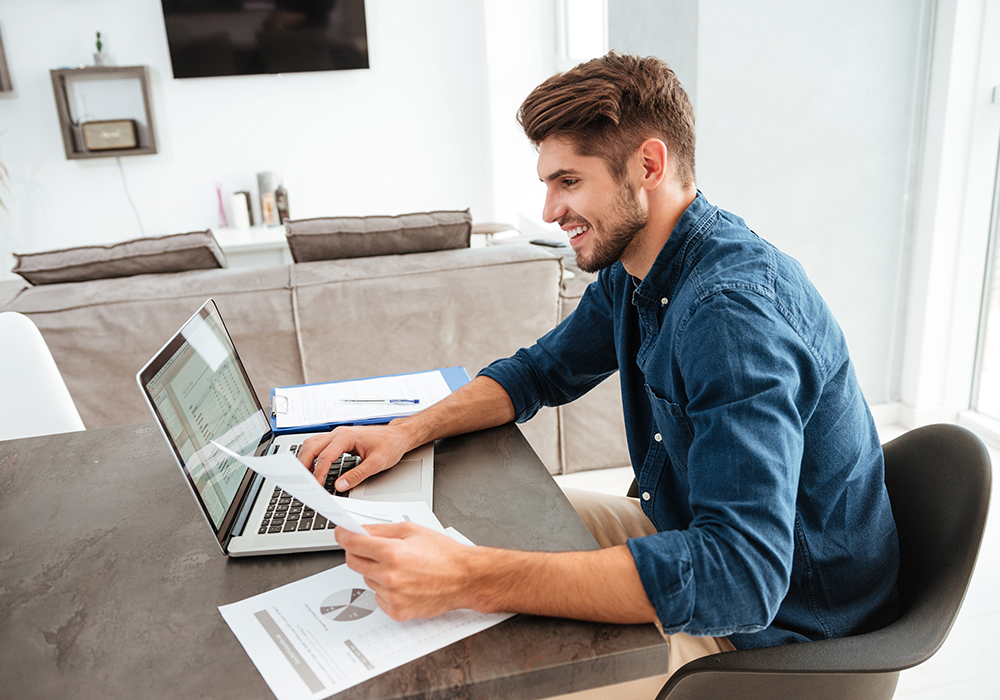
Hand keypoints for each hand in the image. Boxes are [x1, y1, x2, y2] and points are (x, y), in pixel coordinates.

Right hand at [297, 423, 411, 489]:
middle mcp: (339, 433)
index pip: (325, 456)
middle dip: (304, 464)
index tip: (315, 486)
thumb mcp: (377, 463)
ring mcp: (338, 434)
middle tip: (301, 481)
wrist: (398, 435)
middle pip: (312, 447)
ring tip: (304, 475)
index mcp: (347, 437)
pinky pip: (319, 444)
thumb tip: (341, 485)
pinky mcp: (339, 438)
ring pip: (312, 443)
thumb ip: (358, 475)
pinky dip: (312, 455)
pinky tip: (313, 466)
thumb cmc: (390, 445)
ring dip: (306, 458)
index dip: (318, 473)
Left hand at [335, 522, 476, 620]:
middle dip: (358, 552)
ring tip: (400, 566)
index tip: (341, 533)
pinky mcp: (397, 611)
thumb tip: (361, 530)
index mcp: (392, 553)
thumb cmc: (444, 554)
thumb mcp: (413, 530)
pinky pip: (378, 597)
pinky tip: (404, 582)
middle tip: (372, 548)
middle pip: (353, 562)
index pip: (353, 543)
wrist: (465, 578)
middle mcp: (389, 576)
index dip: (344, 535)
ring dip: (375, 570)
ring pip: (367, 579)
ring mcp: (392, 596)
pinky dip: (385, 589)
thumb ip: (382, 530)